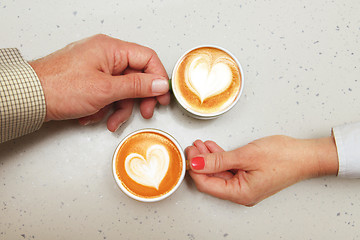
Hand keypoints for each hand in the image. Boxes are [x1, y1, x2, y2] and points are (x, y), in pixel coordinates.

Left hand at [29, 34, 169, 130]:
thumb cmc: (60, 87)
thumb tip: (159, 83)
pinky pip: (108, 93)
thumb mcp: (106, 89)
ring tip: (109, 121)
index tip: (162, 97)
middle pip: (136, 76)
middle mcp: (106, 55)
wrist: (30, 97)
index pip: (147, 58)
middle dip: (138, 99)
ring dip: (118, 108)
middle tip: (144, 112)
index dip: (158, 78)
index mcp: (111, 49)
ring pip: (122, 89)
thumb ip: (137, 86)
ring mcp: (97, 68)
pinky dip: (104, 108)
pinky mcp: (89, 80)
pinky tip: (94, 116)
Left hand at [186, 135, 338, 205]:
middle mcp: (241, 193)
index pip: (207, 184)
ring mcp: (245, 186)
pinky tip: (213, 148)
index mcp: (240, 193)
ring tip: (201, 145)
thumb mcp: (245, 156)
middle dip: (200, 162)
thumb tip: (196, 163)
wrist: (306, 155)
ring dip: (209, 158)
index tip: (190, 153)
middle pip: (212, 179)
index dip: (195, 168)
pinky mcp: (249, 177)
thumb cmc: (283, 157)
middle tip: (194, 146)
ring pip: (219, 173)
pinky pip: (229, 169)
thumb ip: (218, 160)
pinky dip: (220, 158)